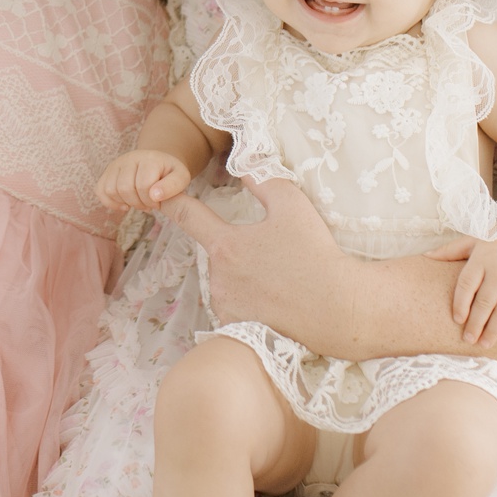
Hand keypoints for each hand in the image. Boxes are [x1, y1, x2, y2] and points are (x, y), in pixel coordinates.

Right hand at [98, 150, 191, 212]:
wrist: (158, 162)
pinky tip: (124, 205)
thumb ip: (173, 186)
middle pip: (125, 188)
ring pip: (111, 190)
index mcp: (149, 158)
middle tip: (149, 205)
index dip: (152, 201)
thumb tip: (155, 195)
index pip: (144, 185)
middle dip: (138, 203)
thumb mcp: (180, 177)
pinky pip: (100, 190)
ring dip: (126, 203)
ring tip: (139, 202)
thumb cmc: (169, 173)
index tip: (159, 202)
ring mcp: (116, 164)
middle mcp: (129, 157)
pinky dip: (110, 203)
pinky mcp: (107, 172)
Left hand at [166, 177, 351, 335]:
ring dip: (245, 276)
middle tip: (277, 254)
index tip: (157, 195)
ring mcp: (226, 307)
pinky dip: (252, 302)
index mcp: (225, 245)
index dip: (171, 200)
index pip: (187, 215)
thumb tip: (241, 166)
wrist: (338, 312)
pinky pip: (238, 308)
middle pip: (220, 252)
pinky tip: (279, 303)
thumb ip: (262, 180)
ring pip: (229, 281)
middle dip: (239, 248)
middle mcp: (218, 277)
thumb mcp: (292, 205)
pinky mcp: (239, 330)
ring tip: (283, 281)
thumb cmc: (315, 255)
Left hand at [426, 230, 496, 343]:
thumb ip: (451, 250)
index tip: (457, 320)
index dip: (460, 304)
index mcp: (482, 258)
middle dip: (475, 324)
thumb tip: (425, 256)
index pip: (467, 285)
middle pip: (485, 303)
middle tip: (468, 340)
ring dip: (493, 331)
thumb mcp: (474, 240)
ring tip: (484, 344)